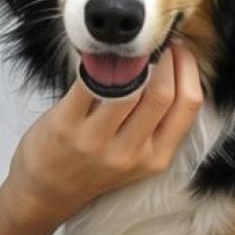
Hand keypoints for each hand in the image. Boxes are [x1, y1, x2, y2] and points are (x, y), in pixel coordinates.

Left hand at [0, 40, 205, 227]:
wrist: (46, 193)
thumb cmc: (94, 168)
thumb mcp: (136, 158)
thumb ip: (154, 123)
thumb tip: (171, 68)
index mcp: (155, 158)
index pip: (187, 106)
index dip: (188, 70)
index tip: (181, 50)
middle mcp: (130, 152)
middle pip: (161, 93)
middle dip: (165, 58)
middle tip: (157, 41)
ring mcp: (95, 141)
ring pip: (127, 88)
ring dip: (131, 59)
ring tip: (130, 48)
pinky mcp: (64, 126)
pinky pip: (87, 83)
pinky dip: (96, 63)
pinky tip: (99, 55)